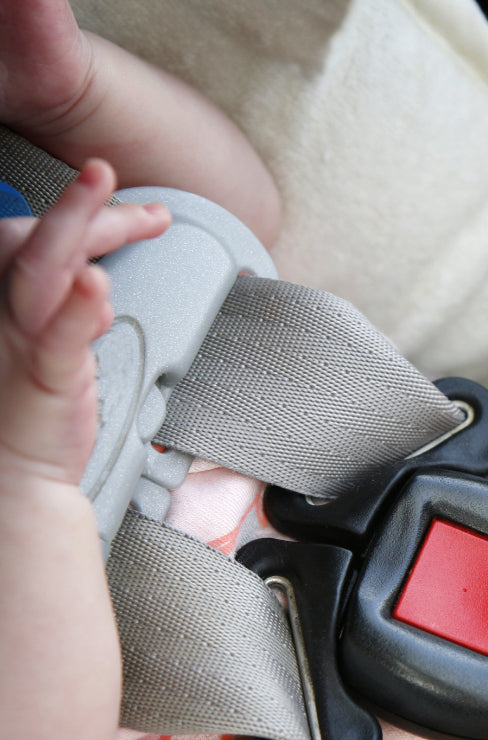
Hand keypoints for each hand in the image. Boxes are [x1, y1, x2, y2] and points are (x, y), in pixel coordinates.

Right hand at [0, 159, 169, 484]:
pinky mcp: (42, 376)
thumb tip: (96, 286)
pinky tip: (96, 284)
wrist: (16, 474)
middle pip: (41, 241)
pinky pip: (56, 335)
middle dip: (92, 210)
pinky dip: (76, 307)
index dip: (88, 214)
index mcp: (7, 301)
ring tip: (101, 185)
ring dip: (72, 223)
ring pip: (38, 268)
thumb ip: (72, 312)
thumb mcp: (53, 347)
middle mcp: (2, 311)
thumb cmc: (32, 411)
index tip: (142, 211)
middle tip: (134, 192)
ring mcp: (16, 340)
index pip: (42, 239)